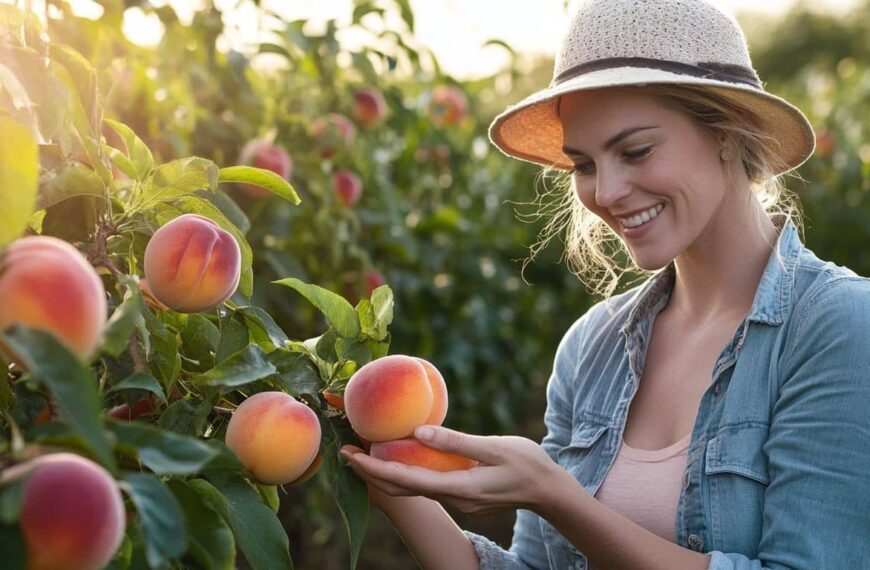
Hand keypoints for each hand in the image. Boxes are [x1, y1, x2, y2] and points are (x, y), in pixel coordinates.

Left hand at [340, 425, 568, 516]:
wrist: (551, 492)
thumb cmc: (527, 464)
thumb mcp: (494, 447)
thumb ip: (455, 442)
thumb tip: (417, 433)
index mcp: (458, 488)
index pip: (406, 481)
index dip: (374, 470)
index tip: (349, 456)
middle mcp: (453, 499)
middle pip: (402, 490)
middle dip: (371, 473)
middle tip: (346, 452)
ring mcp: (458, 501)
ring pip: (413, 489)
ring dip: (387, 474)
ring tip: (365, 452)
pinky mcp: (463, 496)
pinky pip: (427, 484)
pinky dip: (408, 472)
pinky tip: (402, 455)